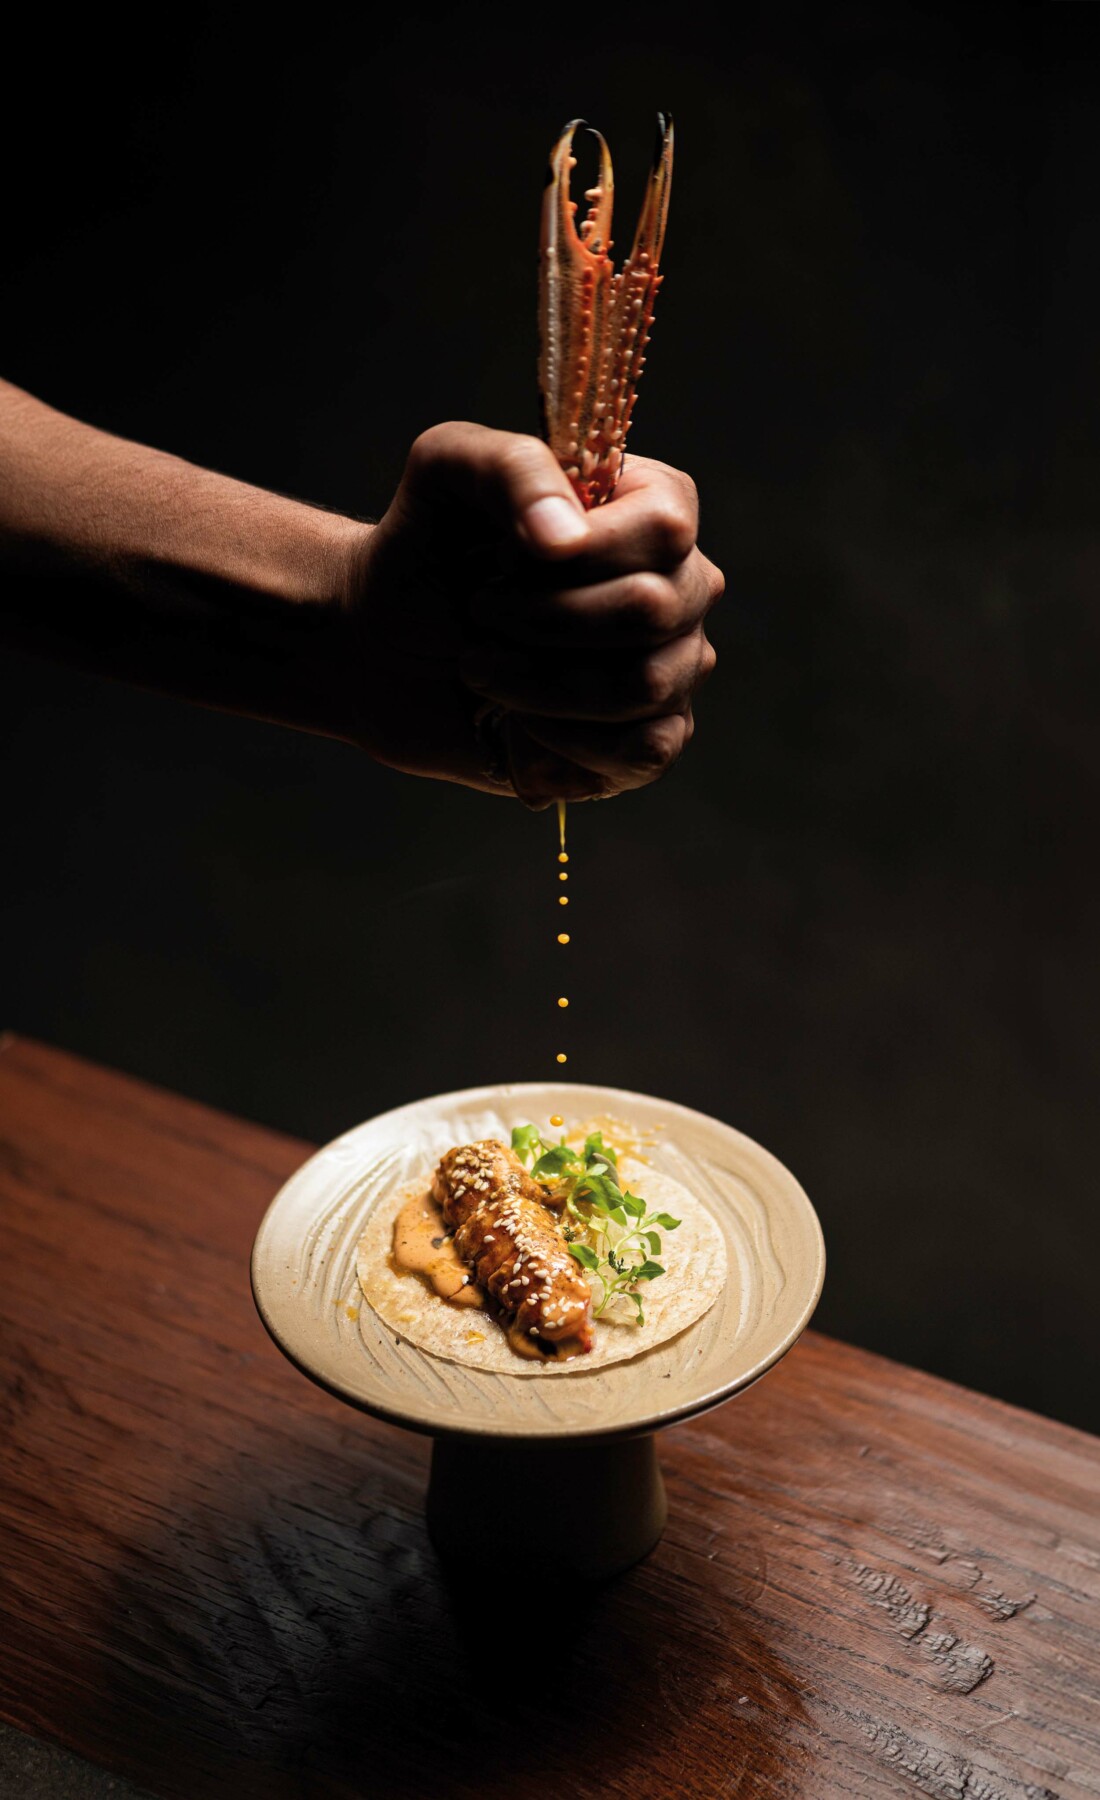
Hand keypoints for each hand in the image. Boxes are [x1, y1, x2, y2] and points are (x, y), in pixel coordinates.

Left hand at [345, 422, 721, 804]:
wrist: (383, 640)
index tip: (502, 555)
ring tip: (483, 666)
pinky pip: (645, 751)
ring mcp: (673, 666)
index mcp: (651, 506)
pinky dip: (567, 742)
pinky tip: (521, 722)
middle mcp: (680, 586)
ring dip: (541, 684)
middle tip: (479, 612)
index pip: (664, 528)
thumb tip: (566, 539)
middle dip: (542, 621)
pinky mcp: (646, 739)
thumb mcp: (446, 471)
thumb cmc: (426, 546)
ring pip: (646, 686)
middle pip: (653, 611)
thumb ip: (513, 469)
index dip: (578, 554)